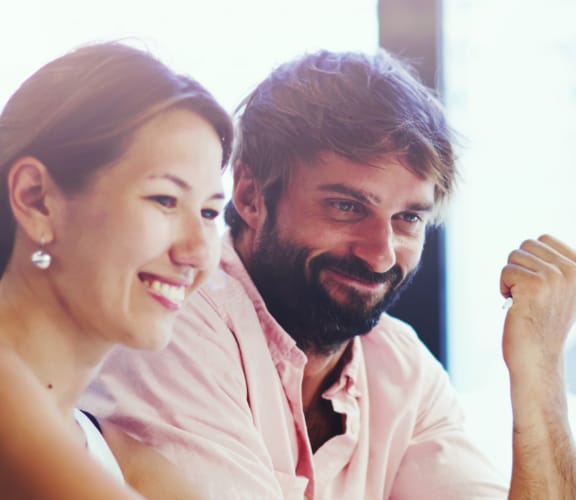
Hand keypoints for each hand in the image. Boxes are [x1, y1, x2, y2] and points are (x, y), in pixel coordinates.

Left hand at [500, 234, 575, 375]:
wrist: (537, 357)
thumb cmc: (542, 323)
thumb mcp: (560, 290)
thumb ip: (555, 265)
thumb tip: (538, 241)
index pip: (544, 239)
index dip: (531, 260)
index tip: (537, 286)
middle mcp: (572, 270)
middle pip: (527, 245)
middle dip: (519, 267)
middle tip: (527, 293)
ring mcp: (554, 277)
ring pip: (514, 256)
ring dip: (511, 278)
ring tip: (523, 299)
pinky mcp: (533, 285)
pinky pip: (506, 271)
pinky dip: (503, 287)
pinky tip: (515, 304)